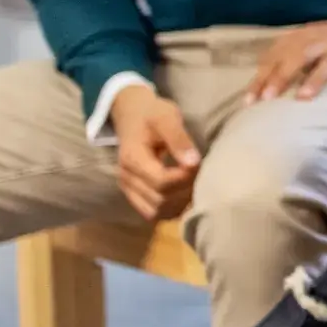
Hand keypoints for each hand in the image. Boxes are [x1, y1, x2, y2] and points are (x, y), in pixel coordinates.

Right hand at [110, 87, 200, 221]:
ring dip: (179, 203)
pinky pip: (152, 213)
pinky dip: (170, 209)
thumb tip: (193, 163)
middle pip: (160, 200)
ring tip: (192, 183)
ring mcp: (128, 189)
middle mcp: (126, 178)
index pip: (161, 182)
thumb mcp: (167, 117)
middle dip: (185, 190)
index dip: (184, 178)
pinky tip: (184, 194)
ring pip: (156, 212)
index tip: (198, 164)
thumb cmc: (152, 113)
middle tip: (199, 174)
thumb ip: (179, 139)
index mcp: (132, 158)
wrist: (133, 115)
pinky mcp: (134, 195)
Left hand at [247, 14, 326, 106]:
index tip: (248, 101)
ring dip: (316, 78)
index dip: (263, 77)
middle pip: (300, 56)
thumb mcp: (307, 43)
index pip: (278, 56)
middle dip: (282, 75)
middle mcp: (323, 40)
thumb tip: (255, 90)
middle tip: (267, 98)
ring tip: (303, 97)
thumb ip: (284, 59)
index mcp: (304, 38)